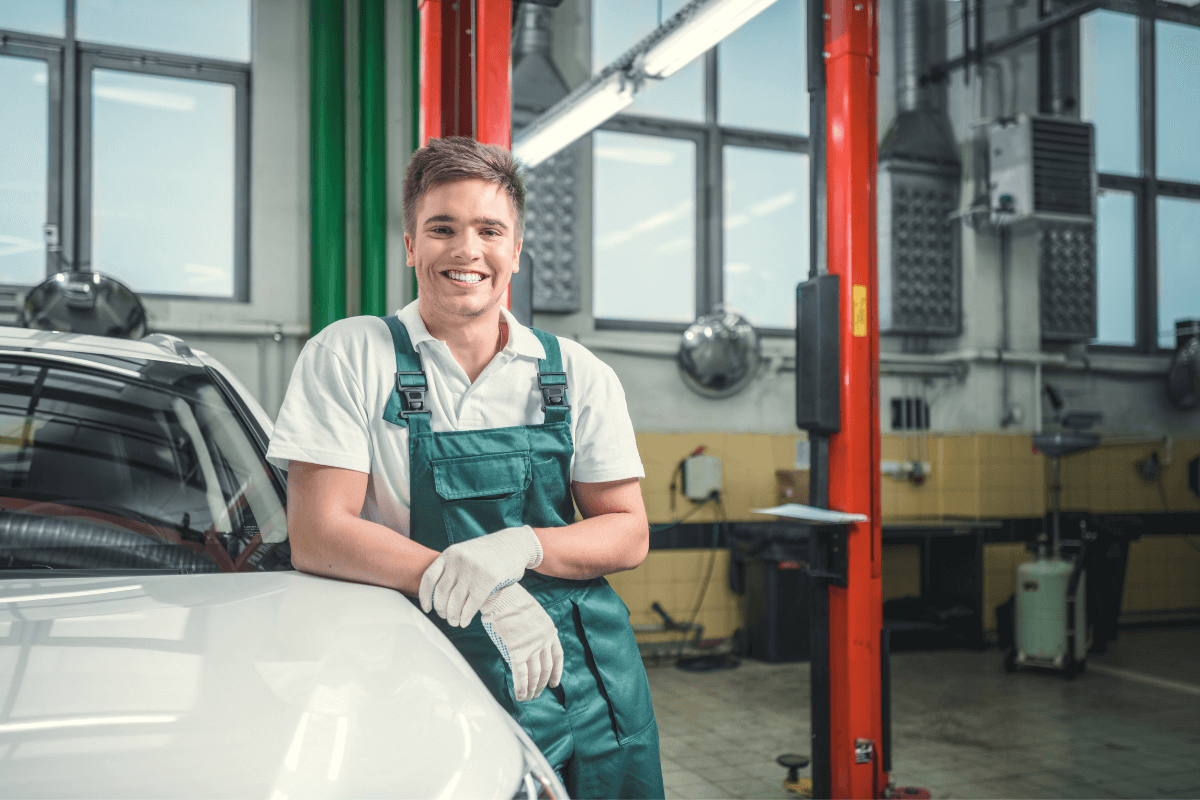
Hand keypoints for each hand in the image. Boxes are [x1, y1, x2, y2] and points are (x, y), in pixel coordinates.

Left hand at [419, 525, 542, 627]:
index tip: (427, 608)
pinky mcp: (488, 580)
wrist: (514, 544)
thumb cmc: (488, 553)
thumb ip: (451, 567)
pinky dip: (466, 616)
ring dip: (453, 616)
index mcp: (450, 553)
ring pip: (455, 602)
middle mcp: (459, 561)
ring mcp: (473, 570)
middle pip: (441, 593)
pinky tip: (465, 621)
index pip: (429, 578)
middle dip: (441, 609)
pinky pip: (471, 605)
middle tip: (445, 616)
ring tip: (454, 622)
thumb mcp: (465, 552)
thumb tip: (435, 592)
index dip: (425, 597)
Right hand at [479, 584, 562, 701]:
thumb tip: (528, 647)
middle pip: (546, 668)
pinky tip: (520, 696)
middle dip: (543, 684)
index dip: (557, 672)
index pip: (558, 656)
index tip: (555, 684)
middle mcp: (544, 640)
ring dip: (532, 689)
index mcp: (549, 630)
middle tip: (539, 693)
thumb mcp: (532, 614)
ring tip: (529, 698)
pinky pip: (521, 675)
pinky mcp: (517, 651)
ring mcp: (532, 647)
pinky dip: (521, 688)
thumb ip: (534, 631)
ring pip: (535, 675)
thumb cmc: (513, 601)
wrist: (503, 595)